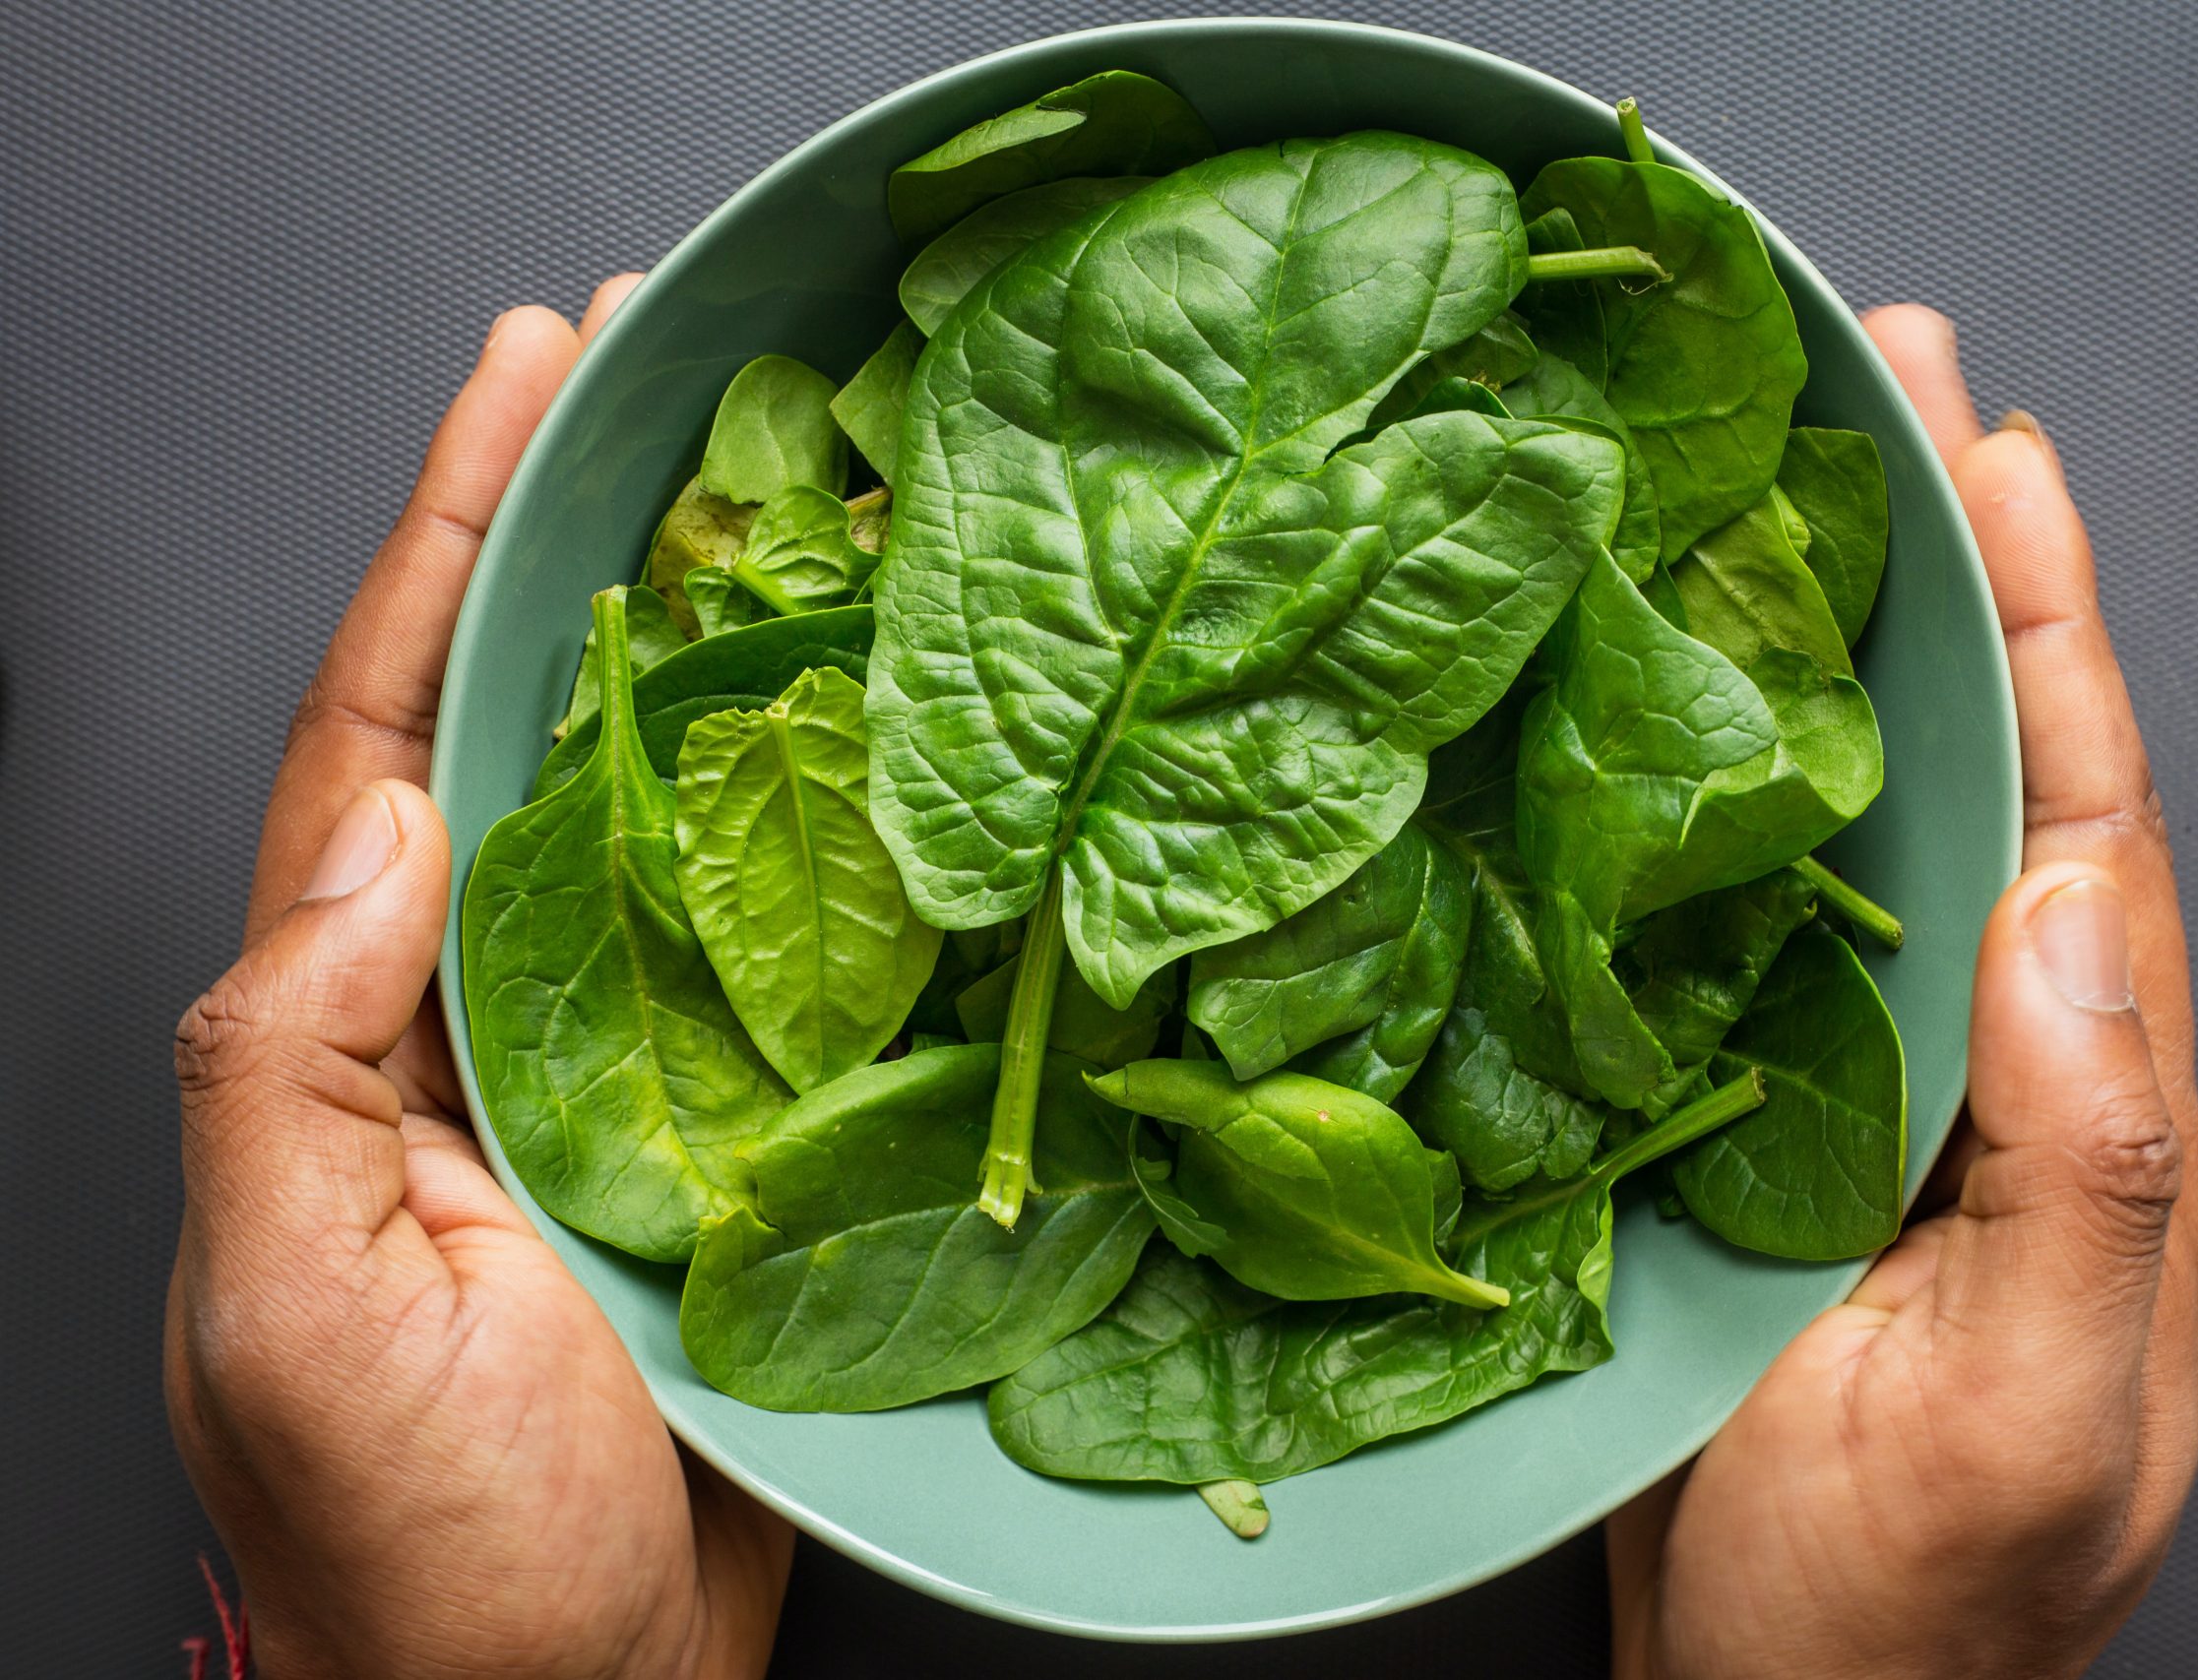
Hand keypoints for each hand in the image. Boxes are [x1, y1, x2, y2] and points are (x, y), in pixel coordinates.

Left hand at [164, 279, 794, 1679]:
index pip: (382, 730)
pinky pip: (773, 939)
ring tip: (788, 495)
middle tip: (665, 372)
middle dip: (574, 535)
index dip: (445, 538)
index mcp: (352, 1029)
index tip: (528, 375)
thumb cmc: (420, 1551)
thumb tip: (375, 828)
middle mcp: (476, 1013)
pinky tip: (886, 738)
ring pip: (660, 809)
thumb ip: (289, 1066)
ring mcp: (610, 1064)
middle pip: (523, 723)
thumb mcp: (290, 1311)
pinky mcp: (730, 1127)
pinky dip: (821, 821)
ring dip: (712, 647)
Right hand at [1609, 306, 2197, 1679]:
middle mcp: (1980, 1062)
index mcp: (2087, 1104)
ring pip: (1848, 821)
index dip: (2045, 619)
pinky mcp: (1735, 1124)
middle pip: (1976, 767)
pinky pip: (1724, 922)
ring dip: (1815, 648)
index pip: (2085, 811)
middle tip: (1878, 382)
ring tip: (1760, 484)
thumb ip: (2096, 1171)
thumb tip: (2076, 908)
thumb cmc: (1908, 1616)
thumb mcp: (2035, 1416)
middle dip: (1940, 565)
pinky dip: (1694, 793)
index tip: (1992, 450)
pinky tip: (1633, 708)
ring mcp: (1854, 1087)